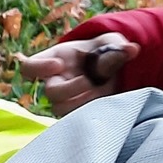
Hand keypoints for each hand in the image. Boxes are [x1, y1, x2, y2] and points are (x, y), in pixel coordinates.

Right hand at [17, 32, 138, 115]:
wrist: (110, 68)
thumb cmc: (103, 51)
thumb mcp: (111, 43)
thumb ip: (118, 45)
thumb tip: (132, 49)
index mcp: (54, 60)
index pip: (29, 67)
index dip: (39, 68)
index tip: (59, 65)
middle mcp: (55, 82)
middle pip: (50, 92)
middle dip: (71, 88)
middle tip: (90, 81)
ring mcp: (64, 100)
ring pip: (61, 108)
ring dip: (82, 101)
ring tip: (100, 91)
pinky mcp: (76, 113)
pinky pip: (76, 119)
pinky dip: (91, 111)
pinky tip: (104, 102)